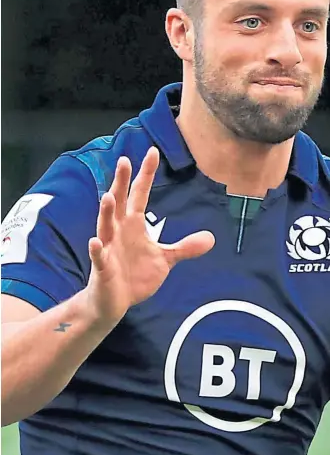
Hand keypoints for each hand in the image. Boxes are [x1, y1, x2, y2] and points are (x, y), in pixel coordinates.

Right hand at [86, 146, 214, 327]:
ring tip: (108, 196)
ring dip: (106, 212)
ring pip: (105, 226)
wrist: (114, 302)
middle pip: (120, 202)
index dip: (146, 174)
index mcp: (134, 225)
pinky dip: (97, 250)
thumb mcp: (164, 260)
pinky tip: (95, 242)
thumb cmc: (135, 276)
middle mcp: (119, 231)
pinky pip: (98, 257)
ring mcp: (108, 248)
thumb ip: (185, 247)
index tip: (152, 152)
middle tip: (124, 160)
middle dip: (121, 182)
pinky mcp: (102, 268)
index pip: (140, 194)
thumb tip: (211, 238)